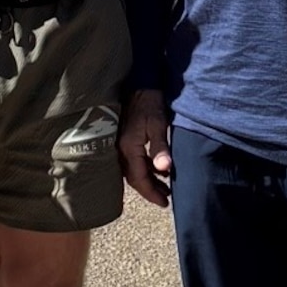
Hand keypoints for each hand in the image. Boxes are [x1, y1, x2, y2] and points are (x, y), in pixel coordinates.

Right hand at [118, 88, 171, 208]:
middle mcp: (121, 150)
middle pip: (135, 178)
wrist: (139, 83)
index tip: (165, 203)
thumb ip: (160, 148)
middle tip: (166, 198)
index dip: (152, 193)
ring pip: (133, 170)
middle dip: (150, 190)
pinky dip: (145, 168)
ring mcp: (120, 145)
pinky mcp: (124, 139)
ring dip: (148, 179)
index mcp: (129, 148)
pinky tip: (157, 168)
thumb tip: (165, 169)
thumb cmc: (150, 103)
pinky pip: (133, 161)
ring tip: (164, 186)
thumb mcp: (158, 125)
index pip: (140, 179)